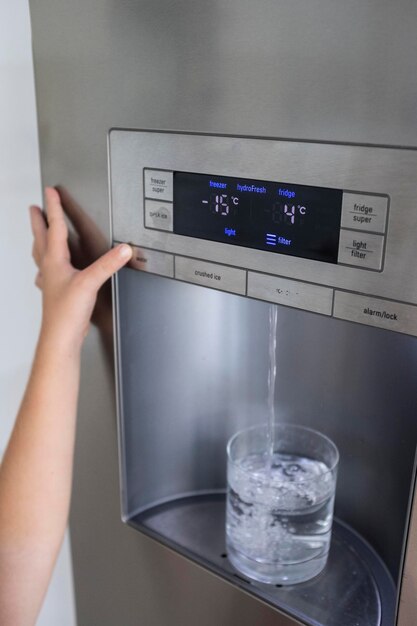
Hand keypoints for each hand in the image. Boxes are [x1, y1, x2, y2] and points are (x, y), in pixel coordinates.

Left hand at [30, 187, 131, 350]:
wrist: (60, 338)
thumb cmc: (67, 313)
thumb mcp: (90, 283)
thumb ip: (107, 264)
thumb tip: (123, 249)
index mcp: (54, 260)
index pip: (53, 227)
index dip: (53, 208)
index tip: (50, 192)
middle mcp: (49, 268)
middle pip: (41, 238)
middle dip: (39, 221)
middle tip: (34, 208)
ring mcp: (50, 281)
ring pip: (41, 254)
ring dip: (39, 240)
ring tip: (38, 233)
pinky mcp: (55, 293)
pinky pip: (47, 273)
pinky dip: (46, 265)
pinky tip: (49, 271)